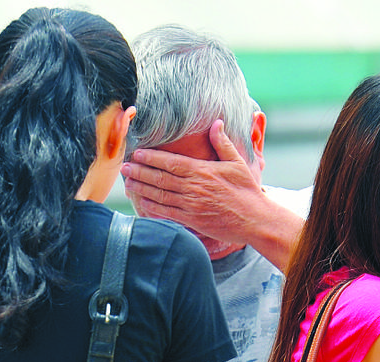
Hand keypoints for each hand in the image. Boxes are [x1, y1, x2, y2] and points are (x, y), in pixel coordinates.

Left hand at [122, 119, 264, 245]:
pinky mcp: (192, 220)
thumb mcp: (237, 163)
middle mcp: (193, 187)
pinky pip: (167, 213)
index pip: (171, 162)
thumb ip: (223, 143)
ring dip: (141, 188)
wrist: (255, 219)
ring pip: (160, 195)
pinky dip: (152, 208)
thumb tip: (217, 122)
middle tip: (124, 167)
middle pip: (160, 177)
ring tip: (127, 183)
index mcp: (202, 171)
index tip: (137, 153)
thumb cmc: (247, 191)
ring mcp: (191, 205)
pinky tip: (142, 203)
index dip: (151, 158)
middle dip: (139, 172)